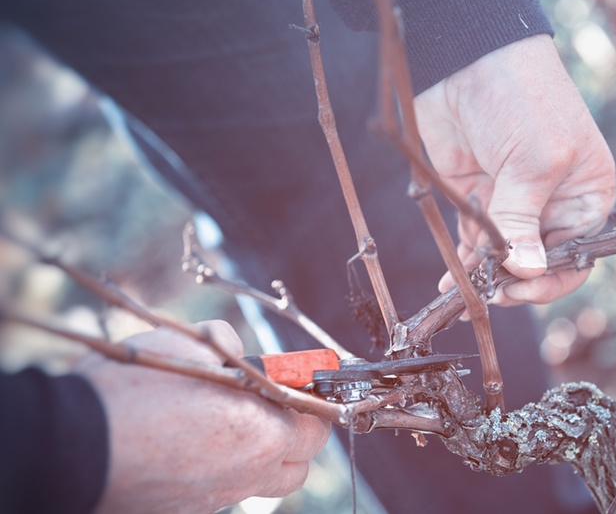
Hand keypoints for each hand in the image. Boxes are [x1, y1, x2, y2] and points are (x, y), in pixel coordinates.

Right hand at [77, 320, 330, 513]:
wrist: (73, 447)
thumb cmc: (134, 391)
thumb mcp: (184, 343)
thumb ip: (222, 341)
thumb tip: (232, 346)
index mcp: (263, 432)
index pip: (319, 424)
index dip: (315, 400)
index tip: (303, 384)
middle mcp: (248, 473)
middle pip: (299, 463)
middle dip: (296, 432)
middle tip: (274, 404)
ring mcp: (216, 498)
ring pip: (263, 481)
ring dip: (262, 454)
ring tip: (232, 424)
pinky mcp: (187, 510)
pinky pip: (223, 490)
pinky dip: (223, 469)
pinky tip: (193, 445)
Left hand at [414, 34, 615, 304]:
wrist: (468, 60)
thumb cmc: (522, 99)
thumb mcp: (533, 162)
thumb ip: (524, 222)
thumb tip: (526, 273)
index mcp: (585, 195)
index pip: (577, 255)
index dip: (550, 279)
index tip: (520, 290)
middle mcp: (552, 203)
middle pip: (538, 262)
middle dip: (514, 282)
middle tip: (488, 294)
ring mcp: (513, 201)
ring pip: (504, 256)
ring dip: (486, 277)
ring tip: (465, 295)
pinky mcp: (479, 197)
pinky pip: (476, 241)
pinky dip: (467, 261)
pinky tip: (454, 278)